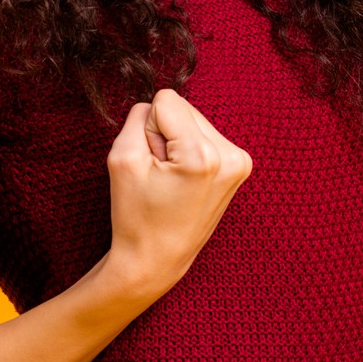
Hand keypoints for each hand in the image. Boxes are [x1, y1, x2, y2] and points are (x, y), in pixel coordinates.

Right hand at [103, 88, 253, 298]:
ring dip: (177, 142)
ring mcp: (240, 162)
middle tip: (161, 175)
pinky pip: (205, 135)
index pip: (166, 101)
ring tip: (172, 180)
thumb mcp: (122, 158)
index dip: (147, 128)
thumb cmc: (135, 216)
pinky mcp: (240, 166)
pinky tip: (185, 180)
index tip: (151, 164)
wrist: (156, 260)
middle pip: (184, 107)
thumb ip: (138, 117)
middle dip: (165, 134)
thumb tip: (159, 103)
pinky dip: (190, 151)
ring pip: (194, 119)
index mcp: (203, 156)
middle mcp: (231, 156)